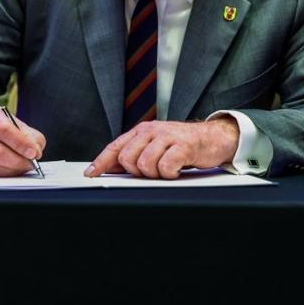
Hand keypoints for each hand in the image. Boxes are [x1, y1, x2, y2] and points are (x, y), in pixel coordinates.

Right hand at [0, 106, 46, 176]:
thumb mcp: (14, 122)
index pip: (3, 130)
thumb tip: (36, 152)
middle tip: (31, 164)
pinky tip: (12, 170)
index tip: (34, 153)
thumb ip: (30, 135)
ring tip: (23, 167)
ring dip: (11, 170)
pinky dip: (3, 175)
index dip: (20, 143)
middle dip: (16, 161)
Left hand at [85, 117, 239, 178]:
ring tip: (166, 169)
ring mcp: (167, 137)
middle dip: (136, 171)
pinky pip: (166, 166)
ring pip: (144, 164)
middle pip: (127, 158)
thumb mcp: (155, 146)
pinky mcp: (183, 146)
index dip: (101, 162)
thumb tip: (109, 168)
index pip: (115, 147)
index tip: (90, 174)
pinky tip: (176, 169)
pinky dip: (170, 173)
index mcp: (142, 131)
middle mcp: (152, 131)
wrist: (212, 138)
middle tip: (153, 170)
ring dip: (155, 174)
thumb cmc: (182, 145)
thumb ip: (135, 154)